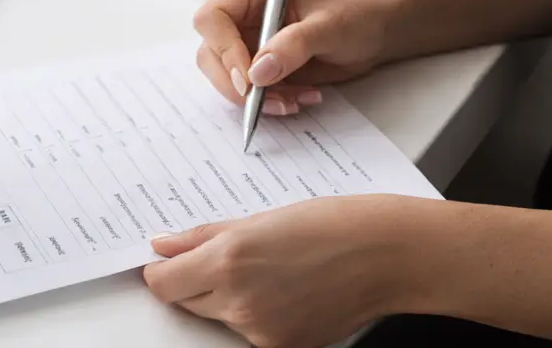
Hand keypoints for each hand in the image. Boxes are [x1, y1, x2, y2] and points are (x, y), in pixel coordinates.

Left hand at [143, 195, 421, 347]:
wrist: (389, 254)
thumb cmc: (337, 224)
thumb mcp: (266, 217)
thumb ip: (207, 235)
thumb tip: (164, 245)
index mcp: (229, 259)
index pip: (164, 283)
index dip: (163, 270)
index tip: (169, 260)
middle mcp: (238, 300)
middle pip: (188, 301)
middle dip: (199, 281)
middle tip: (236, 256)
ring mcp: (259, 330)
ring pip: (220, 317)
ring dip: (231, 297)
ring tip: (275, 269)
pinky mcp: (280, 347)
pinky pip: (249, 333)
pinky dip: (259, 314)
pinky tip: (290, 290)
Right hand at [194, 0, 395, 112]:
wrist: (376, 31)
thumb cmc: (356, 14)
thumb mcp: (329, 27)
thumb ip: (294, 45)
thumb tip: (258, 72)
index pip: (213, 18)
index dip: (223, 49)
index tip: (248, 78)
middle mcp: (244, 15)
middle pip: (211, 53)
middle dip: (237, 84)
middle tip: (266, 101)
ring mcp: (250, 42)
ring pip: (228, 78)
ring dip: (257, 98)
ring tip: (295, 100)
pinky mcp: (261, 66)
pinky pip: (250, 92)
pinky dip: (271, 102)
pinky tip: (301, 97)